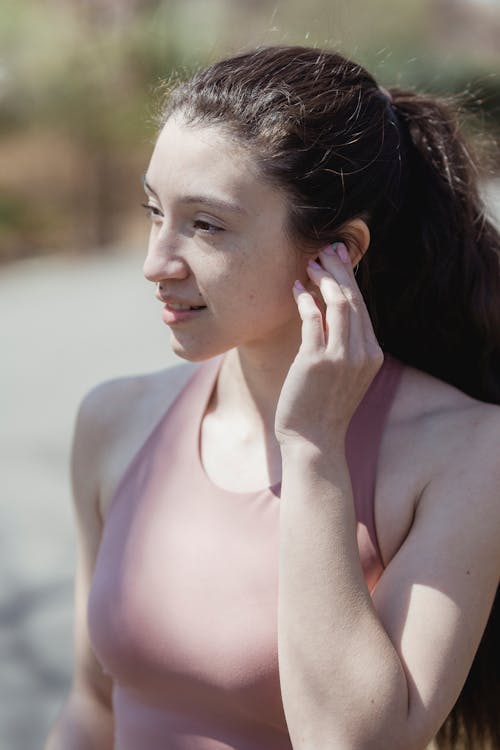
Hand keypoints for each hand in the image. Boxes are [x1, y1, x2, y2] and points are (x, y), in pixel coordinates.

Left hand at [275, 243, 382, 448]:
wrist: (314, 442)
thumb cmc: (322, 408)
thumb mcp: (343, 374)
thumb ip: (343, 345)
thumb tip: (329, 310)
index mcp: (372, 354)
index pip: (363, 306)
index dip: (349, 278)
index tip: (337, 258)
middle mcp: (362, 353)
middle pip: (354, 298)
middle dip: (339, 269)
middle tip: (324, 249)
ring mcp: (341, 357)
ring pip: (338, 302)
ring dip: (323, 277)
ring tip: (309, 262)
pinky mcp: (317, 361)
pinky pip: (313, 318)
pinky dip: (304, 298)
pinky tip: (295, 287)